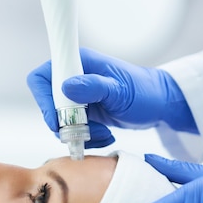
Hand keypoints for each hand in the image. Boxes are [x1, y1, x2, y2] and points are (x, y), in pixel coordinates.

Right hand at [27, 47, 197, 147]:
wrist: (159, 104)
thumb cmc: (145, 92)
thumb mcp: (120, 91)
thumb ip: (94, 87)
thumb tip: (66, 87)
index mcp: (78, 63)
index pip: (42, 77)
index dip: (43, 99)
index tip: (58, 119)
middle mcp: (73, 78)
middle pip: (47, 104)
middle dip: (65, 123)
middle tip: (86, 130)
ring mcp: (77, 96)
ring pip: (59, 121)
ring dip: (78, 133)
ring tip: (103, 132)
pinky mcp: (82, 112)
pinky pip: (72, 130)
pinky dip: (86, 138)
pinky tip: (105, 134)